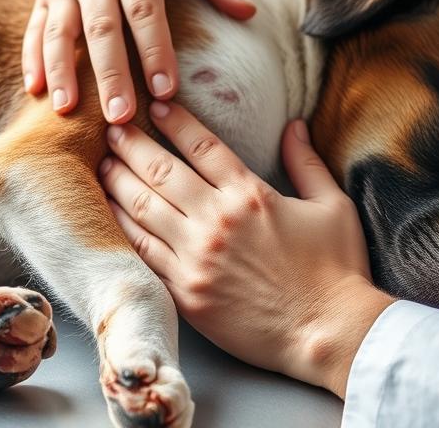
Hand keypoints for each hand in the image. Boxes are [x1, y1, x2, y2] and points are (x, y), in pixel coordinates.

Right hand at [24, 0, 256, 121]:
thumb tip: (246, 12)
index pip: (145, 10)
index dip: (155, 51)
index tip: (166, 91)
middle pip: (101, 27)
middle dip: (110, 75)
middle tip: (121, 118)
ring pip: (60, 31)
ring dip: (63, 72)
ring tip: (68, 111)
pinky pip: (35, 27)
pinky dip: (33, 59)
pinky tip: (37, 90)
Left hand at [98, 101, 393, 396]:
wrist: (327, 333)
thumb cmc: (336, 270)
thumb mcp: (333, 206)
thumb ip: (307, 163)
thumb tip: (293, 125)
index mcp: (249, 194)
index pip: (202, 145)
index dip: (176, 121)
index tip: (157, 106)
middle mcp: (216, 220)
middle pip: (161, 171)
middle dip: (132, 144)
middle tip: (113, 126)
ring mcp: (196, 257)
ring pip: (143, 208)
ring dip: (118, 181)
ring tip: (102, 163)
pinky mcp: (185, 290)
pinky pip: (143, 251)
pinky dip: (122, 227)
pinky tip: (110, 212)